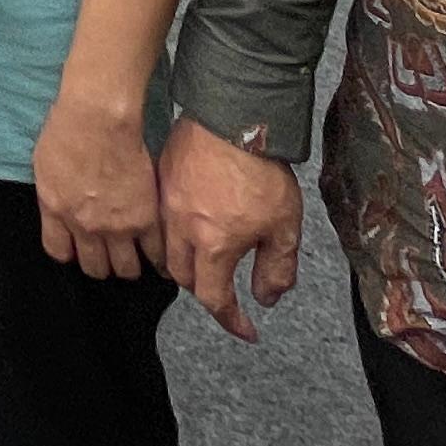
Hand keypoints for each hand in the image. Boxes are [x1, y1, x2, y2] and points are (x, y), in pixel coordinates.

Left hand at [34, 91, 166, 279]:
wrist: (100, 119)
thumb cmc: (67, 130)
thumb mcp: (45, 167)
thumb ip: (53, 196)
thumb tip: (59, 209)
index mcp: (57, 212)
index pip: (59, 252)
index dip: (70, 252)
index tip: (78, 247)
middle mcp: (85, 227)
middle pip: (94, 267)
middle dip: (101, 264)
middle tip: (109, 254)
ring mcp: (116, 227)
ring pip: (125, 268)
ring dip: (129, 266)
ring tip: (134, 257)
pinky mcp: (145, 220)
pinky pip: (154, 253)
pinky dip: (158, 260)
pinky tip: (160, 260)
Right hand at [159, 118, 304, 339]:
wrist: (234, 116)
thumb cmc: (261, 171)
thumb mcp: (285, 226)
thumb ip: (276, 269)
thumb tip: (265, 299)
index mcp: (213, 245)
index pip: (213, 299)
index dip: (231, 320)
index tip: (247, 330)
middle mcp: (182, 229)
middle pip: (184, 277)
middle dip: (206, 290)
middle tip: (228, 288)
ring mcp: (167, 203)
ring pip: (167, 248)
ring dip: (187, 262)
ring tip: (210, 257)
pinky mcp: (161, 179)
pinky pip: (161, 218)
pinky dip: (175, 231)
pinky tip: (193, 222)